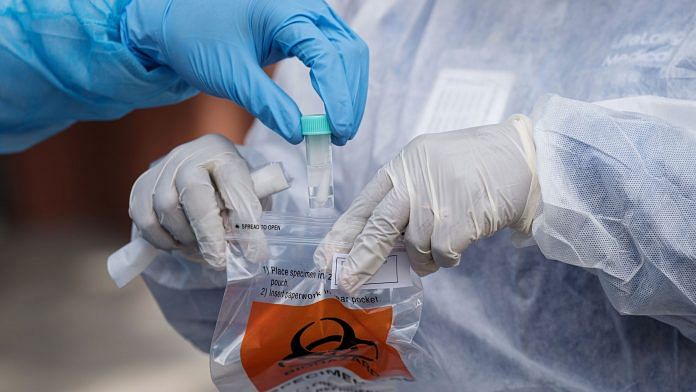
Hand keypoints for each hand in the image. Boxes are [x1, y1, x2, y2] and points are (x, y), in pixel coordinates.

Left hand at [121, 0, 367, 145]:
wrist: (179, 22)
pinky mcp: (306, 28)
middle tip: (340, 136)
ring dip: (349, 91)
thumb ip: (268, 104)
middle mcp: (304, 7)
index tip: (336, 131)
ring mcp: (308, 15)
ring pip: (348, 52)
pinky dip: (339, 82)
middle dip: (350, 97)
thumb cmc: (198, 38)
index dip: (338, 98)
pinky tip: (332, 108)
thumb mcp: (231, 76)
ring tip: (338, 128)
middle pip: (349, 53)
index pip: (328, 57)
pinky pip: (336, 53)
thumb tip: (299, 134)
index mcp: (285, 11)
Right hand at [129, 134, 267, 268]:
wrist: (201, 177)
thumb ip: (246, 218)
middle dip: (208, 232)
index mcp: (221, 152)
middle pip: (193, 191)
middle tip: (219, 260)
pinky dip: (163, 240)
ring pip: (167, 208)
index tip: (254, 251)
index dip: (244, 217)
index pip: (234, 181)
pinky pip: (147, 221)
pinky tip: (180, 244)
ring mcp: (161, 170)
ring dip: (186, 237)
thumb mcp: (249, 196)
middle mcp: (188, 156)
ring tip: (202, 248)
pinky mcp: (141, 188)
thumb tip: (249, 252)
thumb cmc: (230, 191)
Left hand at [317, 115, 539, 292]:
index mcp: (404, 165)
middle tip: (346, 284)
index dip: (343, 233)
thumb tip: (379, 245)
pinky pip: (442, 254)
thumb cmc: (477, 167)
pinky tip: (460, 246)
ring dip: (424, 258)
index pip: (364, 203)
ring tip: (439, 250)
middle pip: (378, 226)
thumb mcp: (431, 168)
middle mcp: (415, 178)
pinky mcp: (461, 217)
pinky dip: (448, 258)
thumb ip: (406, 200)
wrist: (525, 157)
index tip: (325, 257)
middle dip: (361, 259)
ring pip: (414, 246)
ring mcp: (437, 198)